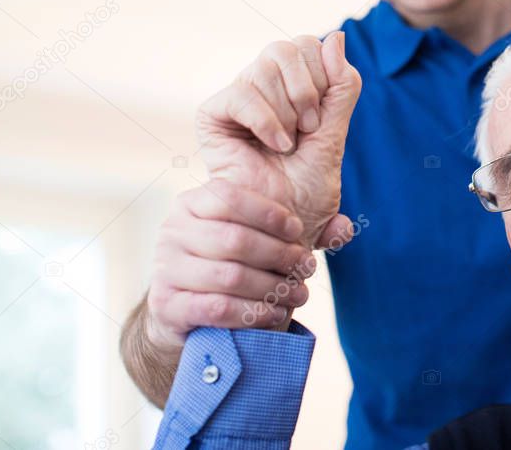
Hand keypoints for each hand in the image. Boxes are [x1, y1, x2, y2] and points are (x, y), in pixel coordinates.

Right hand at [145, 180, 315, 347]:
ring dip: (273, 288)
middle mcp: (173, 230)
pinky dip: (252, 313)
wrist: (186, 310)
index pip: (230, 196)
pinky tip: (275, 314)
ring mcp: (166, 268)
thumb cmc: (233, 264)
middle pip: (235, 239)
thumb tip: (345, 228)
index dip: (270, 213)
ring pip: (229, 275)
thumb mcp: (261, 239)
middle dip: (280, 255)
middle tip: (308, 268)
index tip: (299, 231)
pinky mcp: (165, 304)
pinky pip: (215, 308)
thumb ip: (302, 230)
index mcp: (194, 203)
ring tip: (300, 294)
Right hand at [195, 33, 361, 247]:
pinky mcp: (213, 115)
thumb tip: (337, 37)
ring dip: (289, 112)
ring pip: (267, 65)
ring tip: (289, 145)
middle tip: (308, 130)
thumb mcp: (335, 134)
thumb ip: (341, 88)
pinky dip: (267, 121)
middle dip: (308, 91)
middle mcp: (264, 86)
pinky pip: (242, 93)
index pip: (310, 44)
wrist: (281, 224)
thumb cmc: (307, 187)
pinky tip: (275, 146)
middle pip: (289, 47)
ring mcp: (239, 98)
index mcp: (294, 86)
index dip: (324, 76)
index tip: (322, 119)